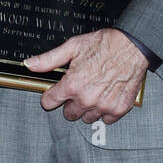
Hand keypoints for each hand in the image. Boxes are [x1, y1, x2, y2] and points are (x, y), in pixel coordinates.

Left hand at [25, 28, 147, 124]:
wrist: (133, 45)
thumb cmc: (105, 44)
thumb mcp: (73, 46)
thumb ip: (49, 59)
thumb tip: (30, 64)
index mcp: (72, 84)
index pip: (49, 103)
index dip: (51, 95)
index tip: (56, 92)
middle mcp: (86, 98)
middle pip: (68, 114)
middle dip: (71, 102)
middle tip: (80, 88)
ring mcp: (103, 106)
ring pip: (87, 118)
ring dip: (88, 108)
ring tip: (94, 91)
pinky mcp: (118, 109)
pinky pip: (106, 119)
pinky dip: (105, 110)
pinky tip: (107, 96)